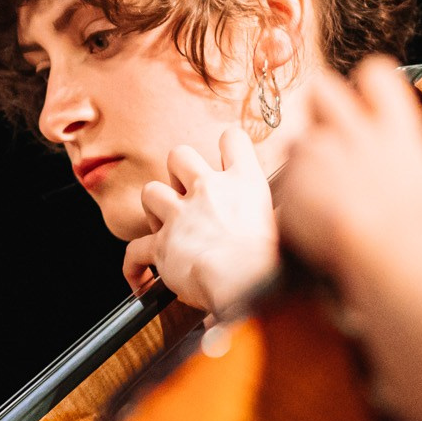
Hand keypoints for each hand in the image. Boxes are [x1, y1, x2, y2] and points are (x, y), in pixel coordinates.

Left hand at [121, 126, 277, 312]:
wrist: (247, 280)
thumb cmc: (273, 260)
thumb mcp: (285, 225)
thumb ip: (274, 217)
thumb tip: (287, 225)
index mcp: (243, 182)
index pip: (233, 139)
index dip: (228, 146)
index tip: (227, 157)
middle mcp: (208, 190)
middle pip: (179, 155)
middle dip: (178, 172)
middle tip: (187, 194)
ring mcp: (181, 214)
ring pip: (150, 192)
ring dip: (154, 208)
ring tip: (164, 227)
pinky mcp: (161, 244)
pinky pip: (134, 250)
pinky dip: (134, 265)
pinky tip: (141, 278)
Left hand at [275, 57, 421, 331]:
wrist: (386, 255)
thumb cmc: (418, 232)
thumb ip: (402, 159)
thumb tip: (398, 163)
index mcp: (394, 128)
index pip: (375, 73)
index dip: (366, 83)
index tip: (365, 99)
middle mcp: (353, 130)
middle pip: (322, 87)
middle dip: (319, 105)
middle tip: (328, 133)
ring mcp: (318, 151)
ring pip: (296, 141)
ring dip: (304, 162)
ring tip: (323, 196)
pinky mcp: (291, 179)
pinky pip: (285, 182)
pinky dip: (294, 199)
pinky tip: (312, 220)